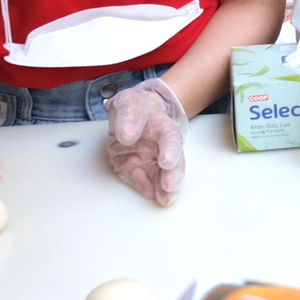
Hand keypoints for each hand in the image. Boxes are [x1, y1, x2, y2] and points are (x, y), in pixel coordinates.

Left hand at [105, 79, 187, 205]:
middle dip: (173, 175)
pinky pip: (142, 182)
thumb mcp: (129, 101)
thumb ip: (129, 114)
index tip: (166, 161)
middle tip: (169, 185)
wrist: (131, 115)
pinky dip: (145, 189)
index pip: (170, 138)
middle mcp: (162, 147)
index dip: (170, 150)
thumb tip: (126, 134)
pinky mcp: (137, 171)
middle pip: (173, 162)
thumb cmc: (134, 108)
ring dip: (164, 189)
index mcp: (162, 127)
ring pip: (162, 177)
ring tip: (165, 198)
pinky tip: (150, 194)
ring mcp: (151, 161)